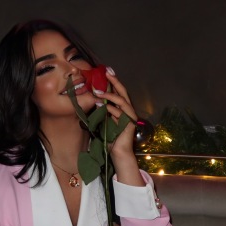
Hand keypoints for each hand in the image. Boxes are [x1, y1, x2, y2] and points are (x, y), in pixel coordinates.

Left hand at [94, 68, 141, 184]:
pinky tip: (103, 107)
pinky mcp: (129, 125)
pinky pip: (120, 114)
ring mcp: (130, 117)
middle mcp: (128, 111)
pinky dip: (111, 109)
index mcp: (123, 109)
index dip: (114, 82)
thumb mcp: (105, 121)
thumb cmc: (112, 138)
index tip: (106, 72)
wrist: (118, 153)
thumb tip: (95, 100)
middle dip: (115, 82)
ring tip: (99, 93)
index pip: (119, 92)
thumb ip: (103, 111)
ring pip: (122, 101)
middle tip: (106, 73)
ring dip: (110, 95)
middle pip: (124, 92)